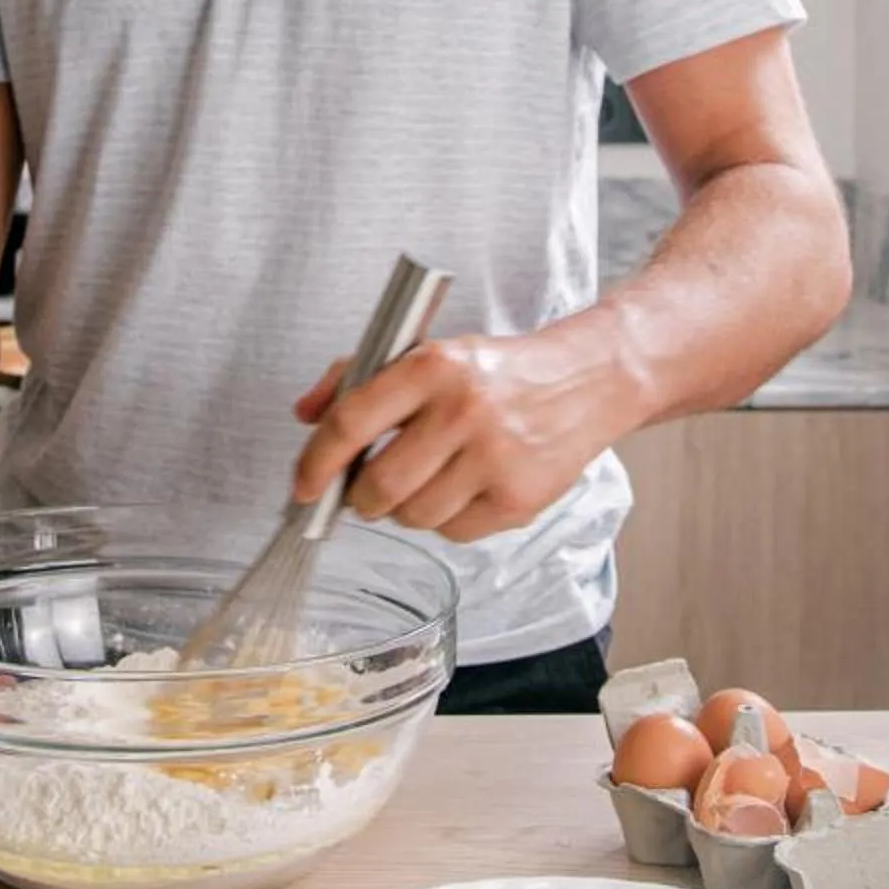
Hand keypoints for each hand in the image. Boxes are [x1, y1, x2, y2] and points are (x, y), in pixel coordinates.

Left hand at [291, 327, 611, 542]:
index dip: (317, 461)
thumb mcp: (427, 355)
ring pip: (413, 516)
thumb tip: (305, 414)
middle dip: (361, 498)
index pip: (352, 421)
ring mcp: (494, 458)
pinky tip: (464, 489)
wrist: (584, 381)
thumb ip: (357, 378)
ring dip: (405, 510)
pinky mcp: (519, 499)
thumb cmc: (494, 373)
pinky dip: (446, 521)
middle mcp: (462, 410)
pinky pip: (453, 533)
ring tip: (427, 482)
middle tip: (368, 490)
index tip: (304, 485)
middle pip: (379, 485)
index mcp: (432, 366)